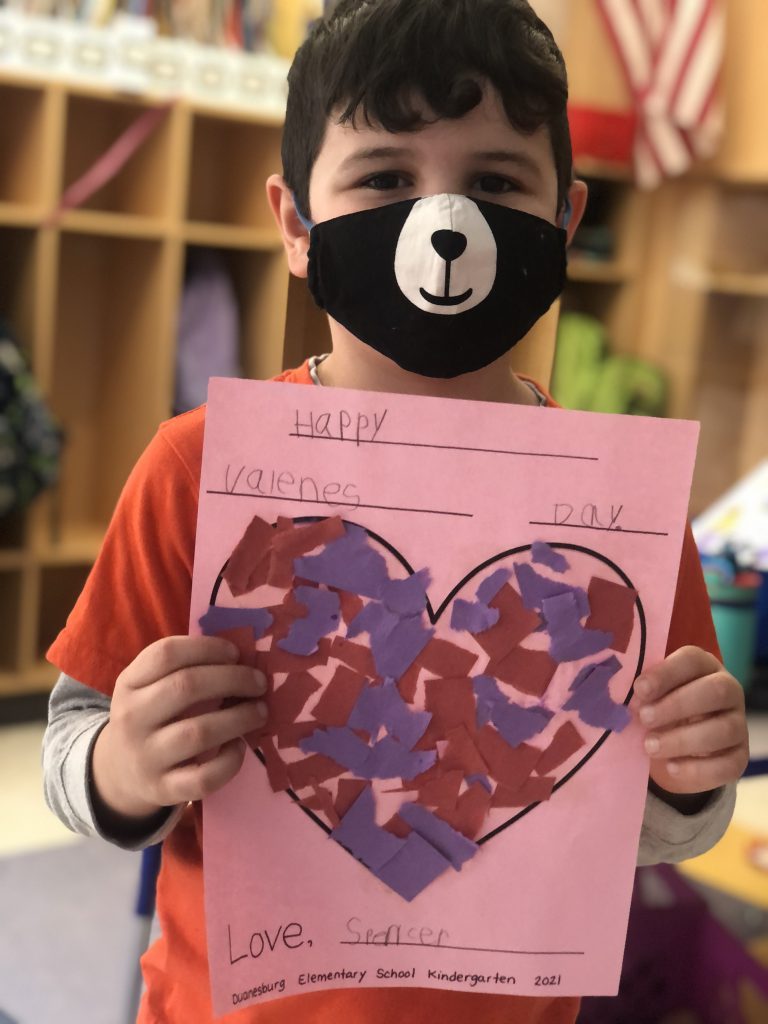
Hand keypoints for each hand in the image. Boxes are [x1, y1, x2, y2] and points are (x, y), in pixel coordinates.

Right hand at [91, 636, 267, 823]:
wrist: (119, 773)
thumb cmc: (150, 717)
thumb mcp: (148, 687)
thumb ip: (182, 668)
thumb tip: (241, 657)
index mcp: (129, 684)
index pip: (166, 654)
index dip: (207, 648)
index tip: (235, 652)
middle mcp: (132, 718)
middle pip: (185, 687)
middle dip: (233, 679)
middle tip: (259, 682)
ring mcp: (147, 756)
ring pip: (198, 732)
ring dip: (239, 718)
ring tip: (260, 711)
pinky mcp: (164, 789)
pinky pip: (204, 777)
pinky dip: (229, 761)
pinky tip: (239, 746)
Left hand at [632, 645, 748, 797]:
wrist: (678, 747)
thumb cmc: (661, 709)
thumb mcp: (651, 696)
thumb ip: (644, 693)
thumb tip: (630, 701)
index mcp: (704, 667)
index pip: (692, 659)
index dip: (666, 672)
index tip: (639, 689)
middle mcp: (728, 691)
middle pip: (715, 691)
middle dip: (677, 705)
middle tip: (644, 718)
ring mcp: (738, 725)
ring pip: (724, 729)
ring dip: (682, 739)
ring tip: (650, 746)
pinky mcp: (739, 757)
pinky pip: (726, 765)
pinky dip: (696, 769)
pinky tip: (671, 767)